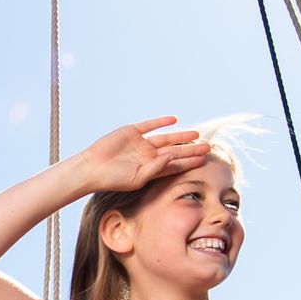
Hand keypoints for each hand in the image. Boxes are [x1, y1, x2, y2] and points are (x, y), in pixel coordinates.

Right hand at [71, 115, 210, 194]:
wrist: (92, 168)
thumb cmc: (113, 179)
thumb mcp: (138, 178)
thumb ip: (156, 168)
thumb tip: (172, 156)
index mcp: (151, 169)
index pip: (175, 165)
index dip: (190, 162)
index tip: (204, 160)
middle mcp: (148, 156)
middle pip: (174, 151)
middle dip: (191, 149)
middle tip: (208, 146)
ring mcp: (140, 143)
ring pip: (166, 138)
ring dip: (181, 136)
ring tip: (197, 134)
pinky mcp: (131, 132)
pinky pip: (150, 125)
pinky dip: (161, 122)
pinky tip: (174, 120)